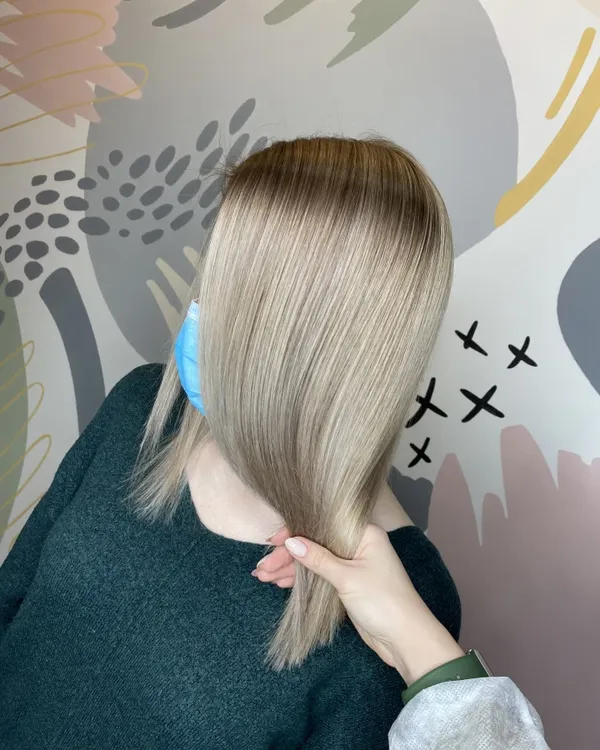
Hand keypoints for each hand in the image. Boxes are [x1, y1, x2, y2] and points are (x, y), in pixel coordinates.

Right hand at [253, 524, 463, 683]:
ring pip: (314, 561)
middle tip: (262, 569)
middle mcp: (357, 544)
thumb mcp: (347, 577)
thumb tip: (290, 542)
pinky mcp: (347, 583)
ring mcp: (352, 564)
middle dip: (288, 556)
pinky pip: (319, 575)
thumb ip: (318, 559)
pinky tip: (280, 583)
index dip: (296, 531)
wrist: (406, 639)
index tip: (272, 543)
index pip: (322, 524)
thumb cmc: (382, 601)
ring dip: (290, 569)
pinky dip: (301, 580)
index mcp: (363, 533)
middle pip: (315, 543)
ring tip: (262, 577)